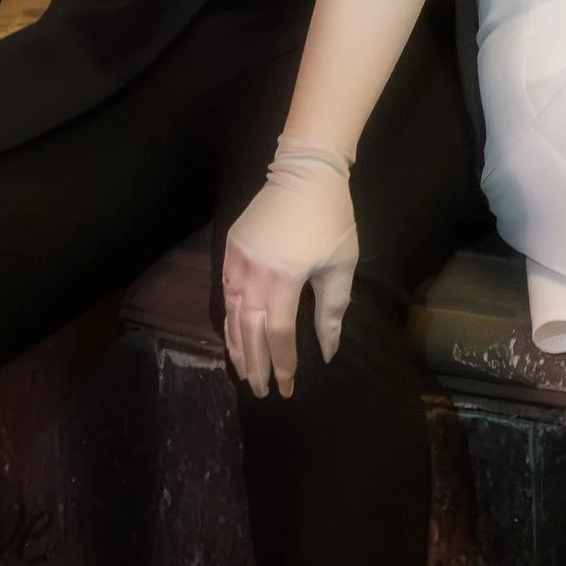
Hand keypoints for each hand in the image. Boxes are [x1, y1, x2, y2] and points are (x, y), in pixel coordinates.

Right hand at [221, 139, 359, 397]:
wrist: (305, 173)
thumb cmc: (331, 220)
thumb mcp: (340, 266)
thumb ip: (331, 311)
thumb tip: (328, 351)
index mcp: (283, 279)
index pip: (277, 334)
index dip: (282, 363)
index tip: (287, 388)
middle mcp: (252, 275)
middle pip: (248, 331)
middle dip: (256, 365)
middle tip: (262, 391)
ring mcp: (235, 263)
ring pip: (231, 316)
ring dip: (237, 348)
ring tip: (246, 374)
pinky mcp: (229, 252)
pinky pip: (225, 296)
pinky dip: (229, 321)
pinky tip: (233, 339)